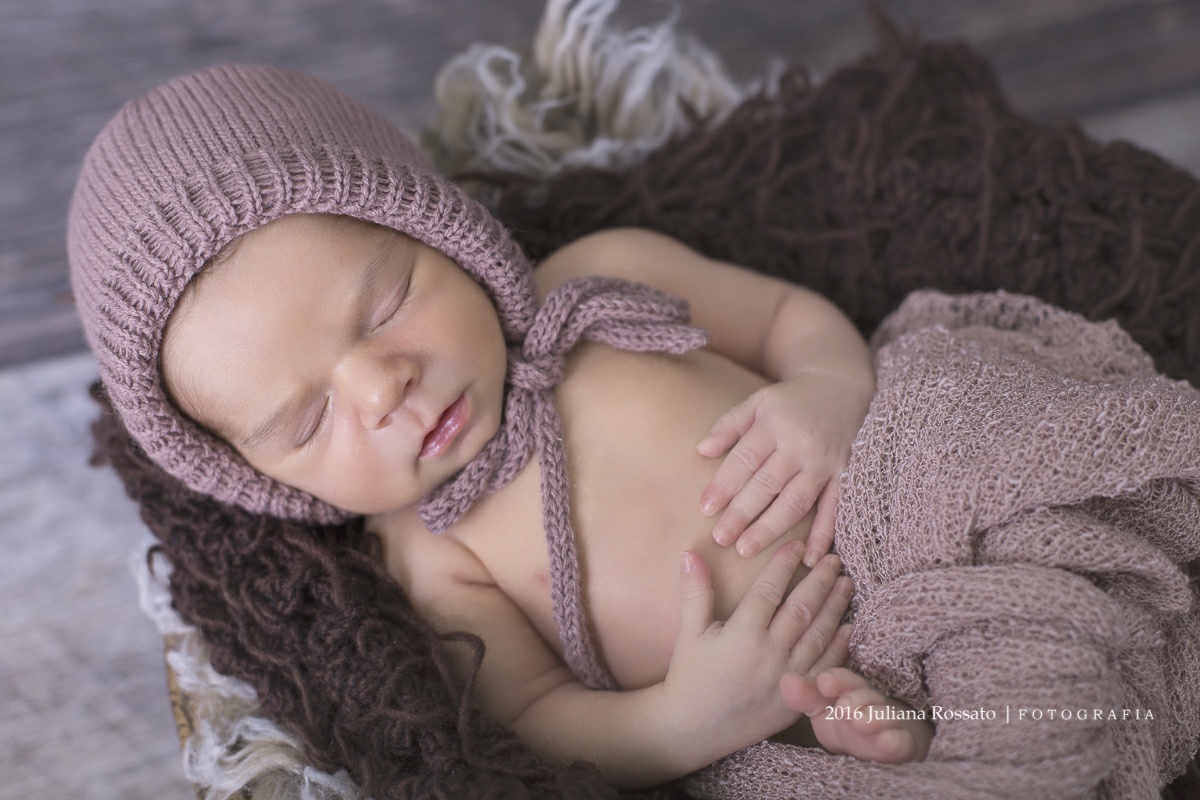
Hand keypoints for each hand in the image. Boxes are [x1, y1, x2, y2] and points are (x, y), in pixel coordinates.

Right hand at [655, 544, 852, 766]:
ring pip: (818, 635)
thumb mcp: (688, 633)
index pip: (769, 590)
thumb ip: (694, 592)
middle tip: (832, 558)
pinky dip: (839, 647)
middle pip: (801, 609)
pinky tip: (849, 627)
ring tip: (845, 583)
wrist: (694, 728)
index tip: (796, 545)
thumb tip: (689, 553)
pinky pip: (824, 668)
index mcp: (741, 635)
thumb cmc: (689, 677)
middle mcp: (768, 654)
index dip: (784, 565)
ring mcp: (786, 677)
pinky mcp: (796, 698)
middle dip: (819, 580)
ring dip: (835, 607)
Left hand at [697, 373, 869, 564]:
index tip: (705, 508)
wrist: (843, 387)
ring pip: (796, 500)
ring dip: (771, 528)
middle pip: (767, 483)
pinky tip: (808, 558)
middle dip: (742, 513)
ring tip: (746, 550)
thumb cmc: (793, 400)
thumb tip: (700, 451)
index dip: (724, 485)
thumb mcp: (759, 402)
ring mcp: (825, 462)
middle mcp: (800, 444)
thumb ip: (729, 425)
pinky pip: (835, 508)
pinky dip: (823, 534)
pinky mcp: (847, 475)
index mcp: (775, 424)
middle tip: (720, 538)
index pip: (745, 459)